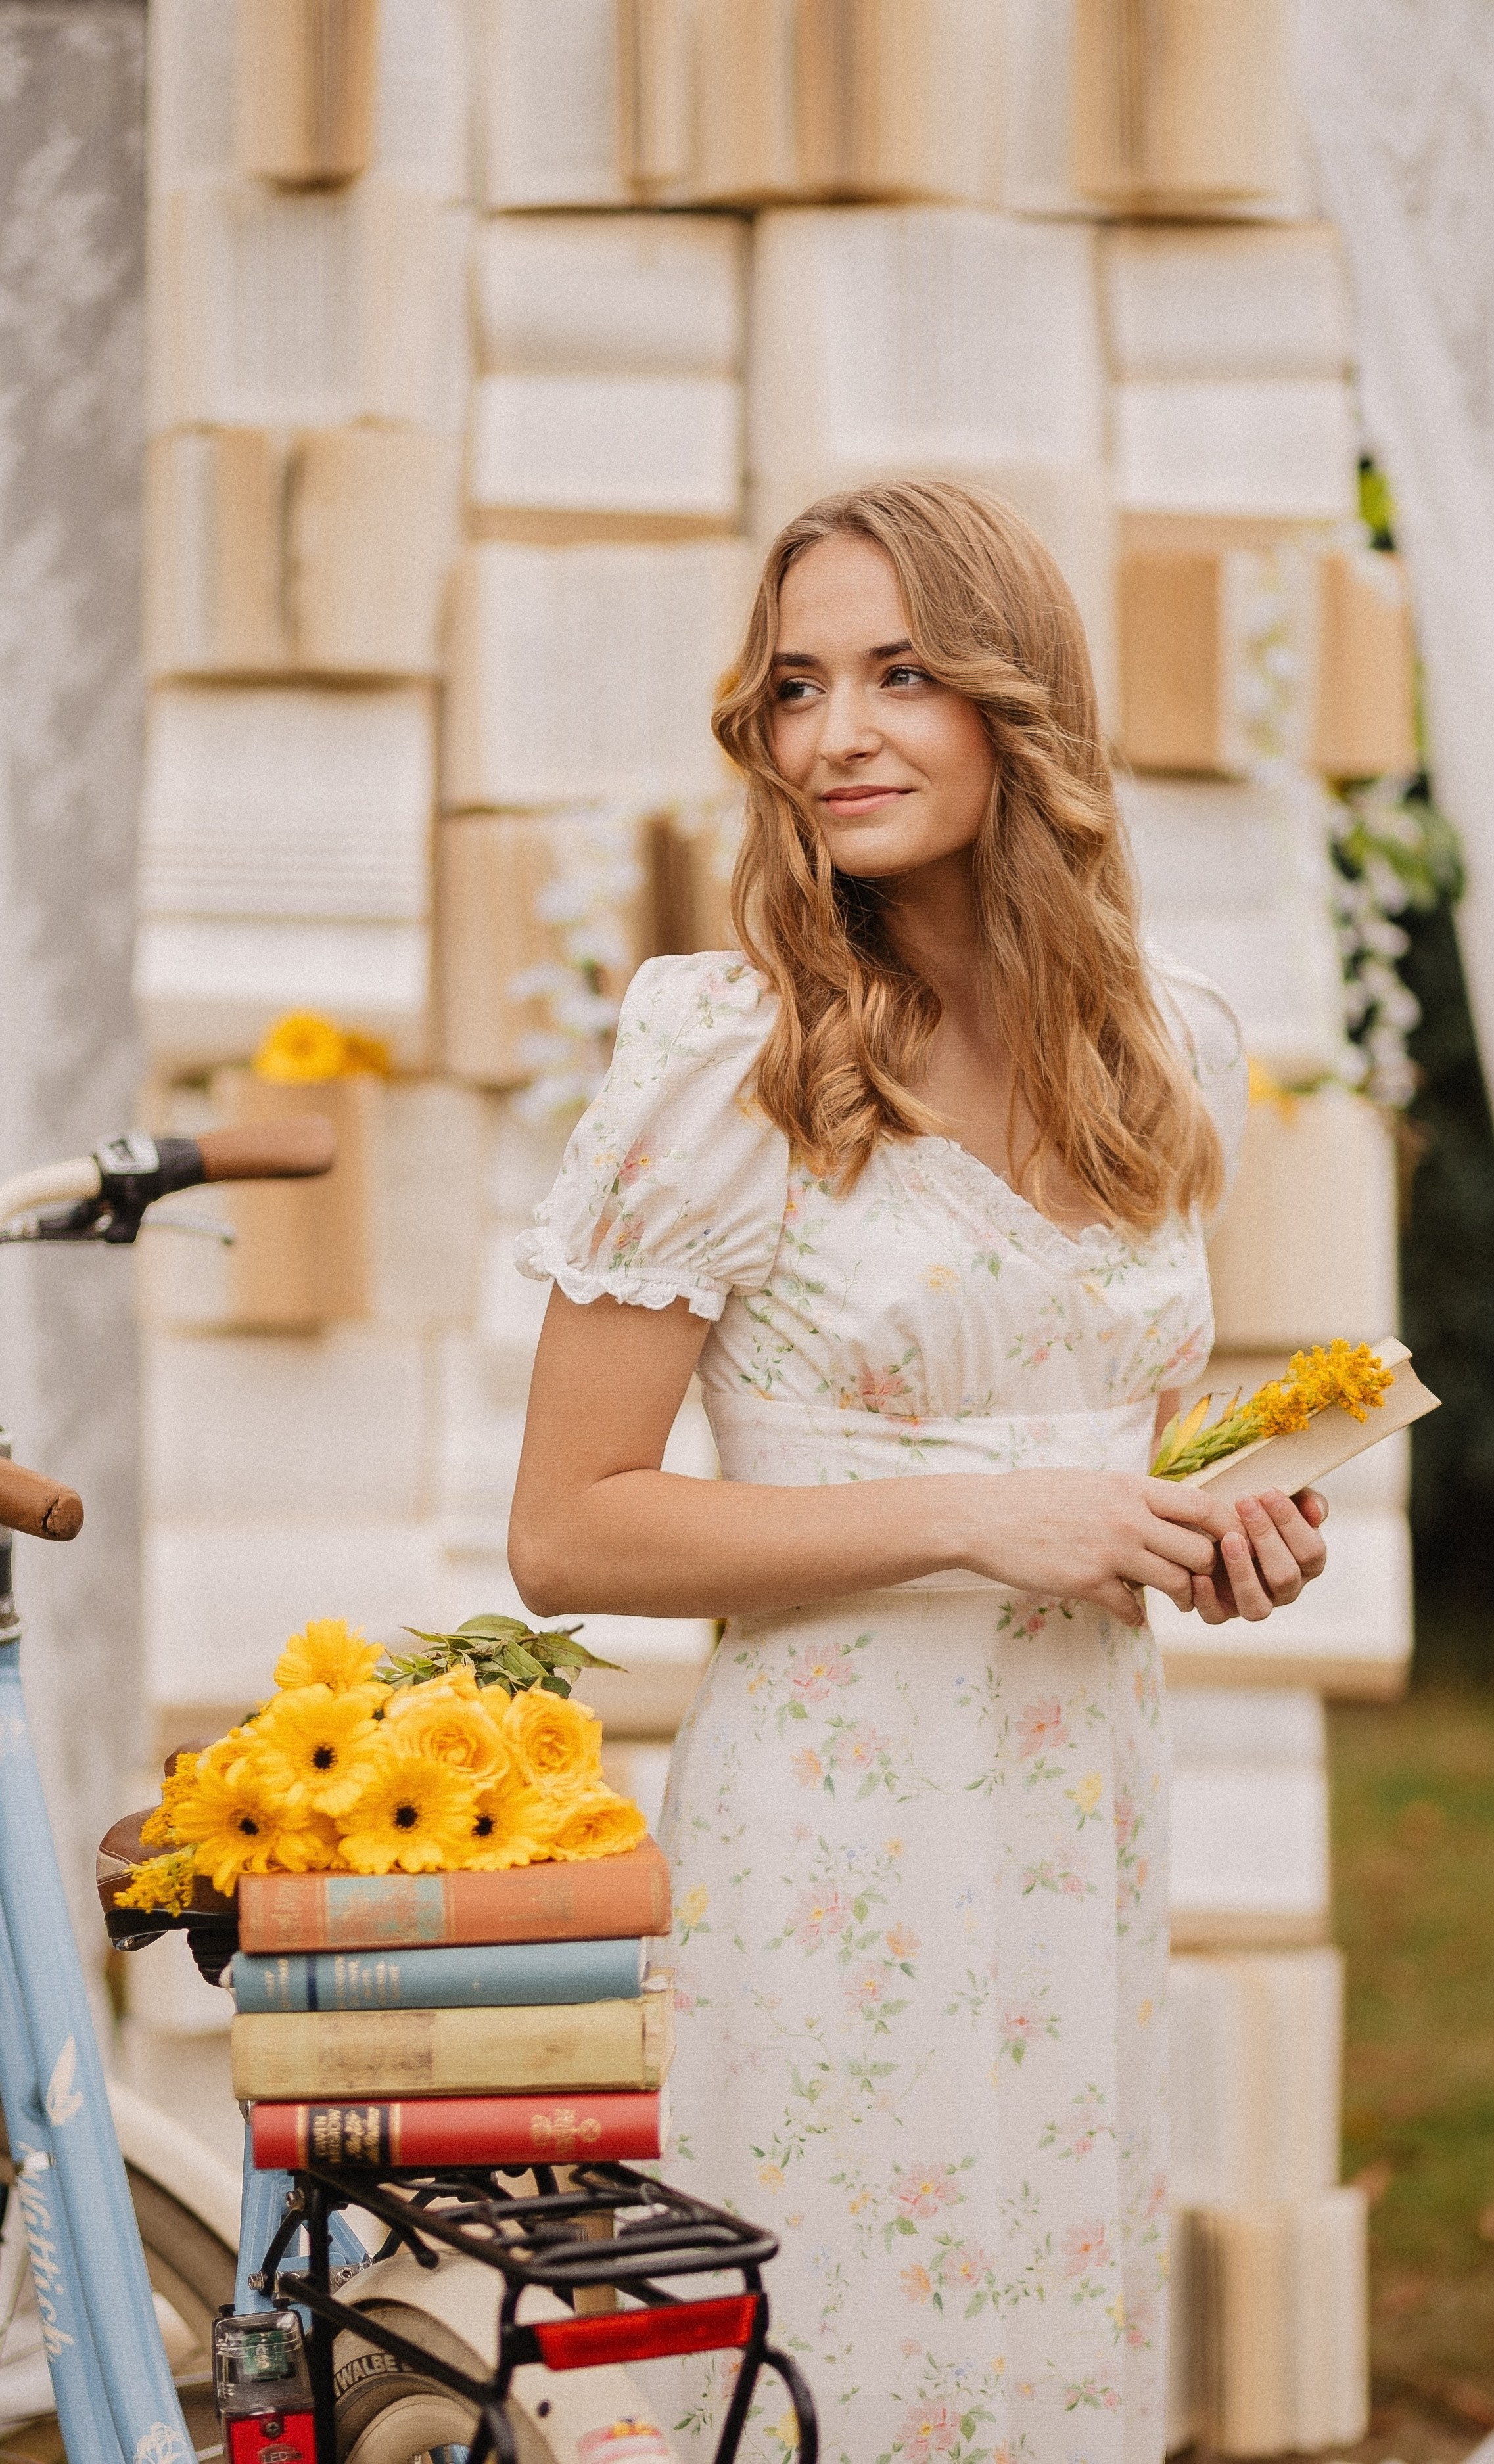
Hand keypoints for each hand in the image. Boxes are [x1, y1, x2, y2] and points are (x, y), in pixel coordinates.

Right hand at [960, 1468, 1240, 1626]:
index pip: (1203, 1505)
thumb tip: (1164, 1510)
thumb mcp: (1091, 1481)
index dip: (1227, 1527)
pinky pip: (1133, 1609)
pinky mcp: (1088, 1583)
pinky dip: (1136, 1616)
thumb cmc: (1033, 1495)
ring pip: (1177, 1582)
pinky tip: (1128, 1614)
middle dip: (1207, 1570)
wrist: (983, 1517)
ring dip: (1181, 1597)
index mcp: (1131, 1487)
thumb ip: (1131, 1496)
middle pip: (1201, 1550)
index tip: (1230, 1542)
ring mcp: (1110, 1551)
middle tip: (1197, 1578)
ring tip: (1171, 1599)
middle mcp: (1128, 1517)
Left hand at [1190, 1488, 1328, 1623]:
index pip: (1311, 1551)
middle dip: (1265, 1537)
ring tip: (1229, 1538)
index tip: (1267, 1491)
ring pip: (1257, 1606)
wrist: (1217, 1527)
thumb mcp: (1282, 1501)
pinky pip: (1216, 1616)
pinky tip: (1199, 1575)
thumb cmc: (1258, 1512)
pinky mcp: (1221, 1611)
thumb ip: (1305, 1500)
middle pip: (1285, 1577)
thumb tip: (1314, 1511)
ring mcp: (1255, 1603)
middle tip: (1244, 1502)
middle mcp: (1286, 1589)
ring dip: (1243, 1572)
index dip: (1291, 1522)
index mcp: (1307, 1563)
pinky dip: (1206, 1599)